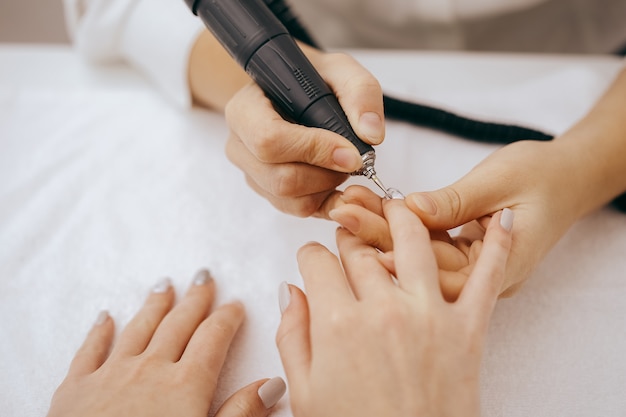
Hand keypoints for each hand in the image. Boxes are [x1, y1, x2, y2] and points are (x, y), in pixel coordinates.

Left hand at [47, 270, 285, 416]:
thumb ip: (240, 413)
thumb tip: (272, 384)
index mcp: (185, 385)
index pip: (213, 339)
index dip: (227, 319)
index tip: (235, 305)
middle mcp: (150, 369)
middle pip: (178, 324)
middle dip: (195, 299)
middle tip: (204, 277)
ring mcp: (111, 374)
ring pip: (138, 328)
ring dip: (154, 305)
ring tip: (165, 285)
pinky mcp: (76, 388)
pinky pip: (90, 350)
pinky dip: (99, 331)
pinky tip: (105, 317)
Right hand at [223, 49, 384, 216]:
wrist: (293, 93)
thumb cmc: (311, 80)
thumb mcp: (339, 70)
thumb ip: (360, 92)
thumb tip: (370, 134)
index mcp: (245, 109)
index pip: (269, 140)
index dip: (314, 150)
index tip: (351, 153)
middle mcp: (240, 145)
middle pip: (280, 178)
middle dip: (326, 175)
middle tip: (353, 160)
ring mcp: (251, 173)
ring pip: (289, 199)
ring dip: (326, 188)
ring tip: (341, 165)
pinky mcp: (267, 192)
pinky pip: (296, 209)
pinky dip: (324, 200)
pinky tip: (336, 179)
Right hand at [276, 200, 512, 416]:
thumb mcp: (305, 393)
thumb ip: (292, 335)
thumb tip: (290, 290)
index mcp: (336, 324)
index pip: (316, 263)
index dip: (309, 255)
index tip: (312, 258)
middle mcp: (381, 310)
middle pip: (359, 250)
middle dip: (349, 237)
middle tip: (349, 236)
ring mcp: (428, 315)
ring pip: (413, 242)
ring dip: (403, 216)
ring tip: (397, 206)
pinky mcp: (468, 330)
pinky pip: (487, 278)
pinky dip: (496, 245)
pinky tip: (498, 217)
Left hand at [328, 140, 582, 296]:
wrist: (568, 176)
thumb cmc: (543, 177)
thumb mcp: (500, 183)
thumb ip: (455, 201)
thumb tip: (411, 209)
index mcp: (501, 269)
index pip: (441, 273)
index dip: (399, 258)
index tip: (361, 235)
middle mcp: (481, 275)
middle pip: (422, 263)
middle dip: (380, 235)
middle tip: (344, 211)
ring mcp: (469, 264)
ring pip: (418, 251)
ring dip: (383, 226)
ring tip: (348, 204)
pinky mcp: (459, 249)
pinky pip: (424, 239)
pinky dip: (399, 221)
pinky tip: (369, 206)